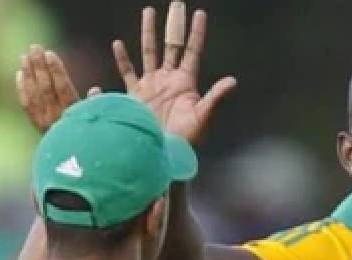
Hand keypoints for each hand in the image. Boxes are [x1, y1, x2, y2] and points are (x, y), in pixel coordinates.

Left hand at [16, 45, 99, 132]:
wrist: (74, 165)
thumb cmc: (92, 139)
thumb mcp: (98, 122)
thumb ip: (95, 105)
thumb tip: (95, 89)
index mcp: (73, 114)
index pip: (62, 87)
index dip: (55, 70)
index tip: (50, 54)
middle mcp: (56, 117)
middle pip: (45, 86)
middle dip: (40, 66)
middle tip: (35, 48)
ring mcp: (44, 121)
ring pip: (34, 93)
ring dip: (29, 73)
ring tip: (25, 56)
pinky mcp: (36, 124)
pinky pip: (27, 103)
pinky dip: (22, 88)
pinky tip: (20, 74)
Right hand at [113, 2, 236, 141]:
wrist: (164, 153)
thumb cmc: (188, 139)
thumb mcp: (204, 116)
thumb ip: (216, 97)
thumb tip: (233, 81)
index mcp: (186, 82)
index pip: (193, 51)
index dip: (197, 33)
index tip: (200, 13)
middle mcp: (169, 79)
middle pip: (171, 45)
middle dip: (173, 25)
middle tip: (176, 4)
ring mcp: (152, 85)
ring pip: (149, 52)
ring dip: (148, 33)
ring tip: (148, 12)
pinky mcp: (136, 95)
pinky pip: (128, 72)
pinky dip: (122, 59)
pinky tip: (118, 44)